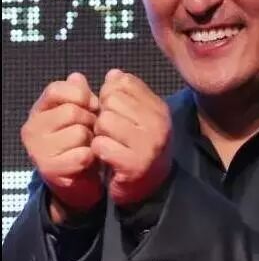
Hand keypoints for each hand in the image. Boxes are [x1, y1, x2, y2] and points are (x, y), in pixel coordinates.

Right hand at [21, 73, 103, 222]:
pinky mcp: (50, 170)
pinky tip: (88, 160)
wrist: (78, 179)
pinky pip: (82, 155)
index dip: (80, 95)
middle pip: (72, 111)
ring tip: (88, 145)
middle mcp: (32, 128)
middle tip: (92, 130)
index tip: (92, 105)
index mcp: (39, 110)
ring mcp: (38, 150)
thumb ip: (80, 94)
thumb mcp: (80, 113)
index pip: (56, 89)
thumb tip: (77, 77)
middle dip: (90, 120)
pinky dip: (92, 157)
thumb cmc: (80, 141)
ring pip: (79, 132)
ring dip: (92, 140)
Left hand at [92, 69, 172, 206]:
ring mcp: (148, 145)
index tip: (114, 111)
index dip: (110, 94)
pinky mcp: (134, 165)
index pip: (124, 82)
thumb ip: (126, 94)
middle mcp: (158, 124)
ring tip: (109, 143)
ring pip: (104, 121)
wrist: (150, 187)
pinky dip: (98, 150)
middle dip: (103, 114)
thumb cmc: (139, 147)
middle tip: (110, 131)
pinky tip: (106, 156)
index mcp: (159, 108)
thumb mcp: (138, 117)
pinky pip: (101, 145)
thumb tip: (113, 74)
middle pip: (111, 101)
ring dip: (99, 133)